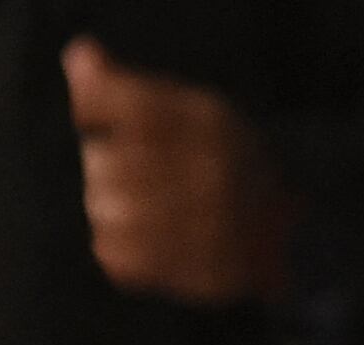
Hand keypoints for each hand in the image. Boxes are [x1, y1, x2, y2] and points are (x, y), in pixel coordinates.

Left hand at [64, 38, 290, 306]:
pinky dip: (118, 248)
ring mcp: (208, 226)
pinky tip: (145, 239)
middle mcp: (211, 171)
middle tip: (130, 175)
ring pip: (104, 212)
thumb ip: (123, 89)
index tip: (92, 119)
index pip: (130, 108)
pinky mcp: (197, 271)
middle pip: (102, 165)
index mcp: (209, 122)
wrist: (286, 230)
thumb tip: (77, 55)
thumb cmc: (216, 161)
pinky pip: (115, 257)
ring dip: (108, 211)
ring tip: (139, 209)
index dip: (96, 111)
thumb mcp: (182, 113)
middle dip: (103, 169)